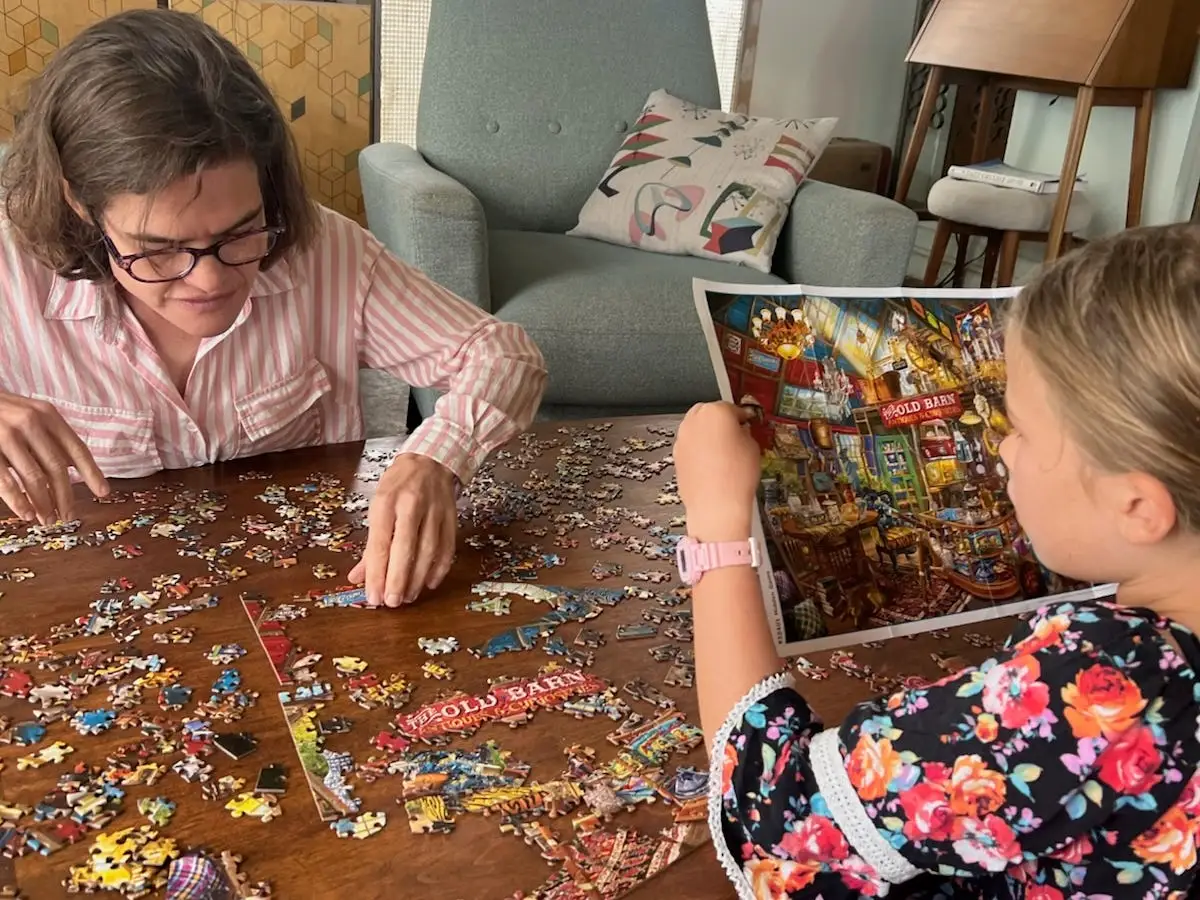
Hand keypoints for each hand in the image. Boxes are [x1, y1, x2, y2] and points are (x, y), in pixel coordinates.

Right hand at [0, 391, 108, 523]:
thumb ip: (50, 439)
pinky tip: (26, 514)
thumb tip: (74, 468)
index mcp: (47, 415)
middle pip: (57, 468)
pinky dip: (18, 501)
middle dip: (65, 496)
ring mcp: (7, 435)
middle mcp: (30, 422)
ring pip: (34, 478)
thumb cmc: (2, 412)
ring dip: (43, 504)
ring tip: (47, 520)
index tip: (103, 492)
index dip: (92, 472)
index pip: (77, 448)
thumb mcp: (31, 415)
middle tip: (69, 516)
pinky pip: (6, 482)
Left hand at [349, 453, 456, 606]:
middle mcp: (411, 505)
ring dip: (417, 578)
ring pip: (428, 551)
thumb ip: (370, 545)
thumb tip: (358, 577)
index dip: (377, 573)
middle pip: (405, 548)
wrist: (430, 460)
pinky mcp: (452, 517)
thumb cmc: (398, 486)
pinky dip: (439, 569)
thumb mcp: (377, 507)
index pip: (381, 543)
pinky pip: (448, 548)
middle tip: (391, 603)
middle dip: (398, 579)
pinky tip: (429, 584)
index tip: (373, 596)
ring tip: (407, 597)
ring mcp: (435, 511)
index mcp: (386, 502)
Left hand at [674, 402, 760, 540]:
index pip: (731, 407)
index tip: (747, 422)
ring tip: (723, 449)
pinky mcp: (676, 454)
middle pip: (708, 412)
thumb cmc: (737, 476)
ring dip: (707, 432)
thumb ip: (744, 432)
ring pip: (696, 427)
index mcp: (716, 412)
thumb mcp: (752, 447)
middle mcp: (694, 421)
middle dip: (720, 419)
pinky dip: (699, 447)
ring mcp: (682, 438)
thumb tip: (740, 431)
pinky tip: (711, 462)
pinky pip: (690, 444)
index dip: (741, 416)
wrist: (716, 506)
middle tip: (733, 433)